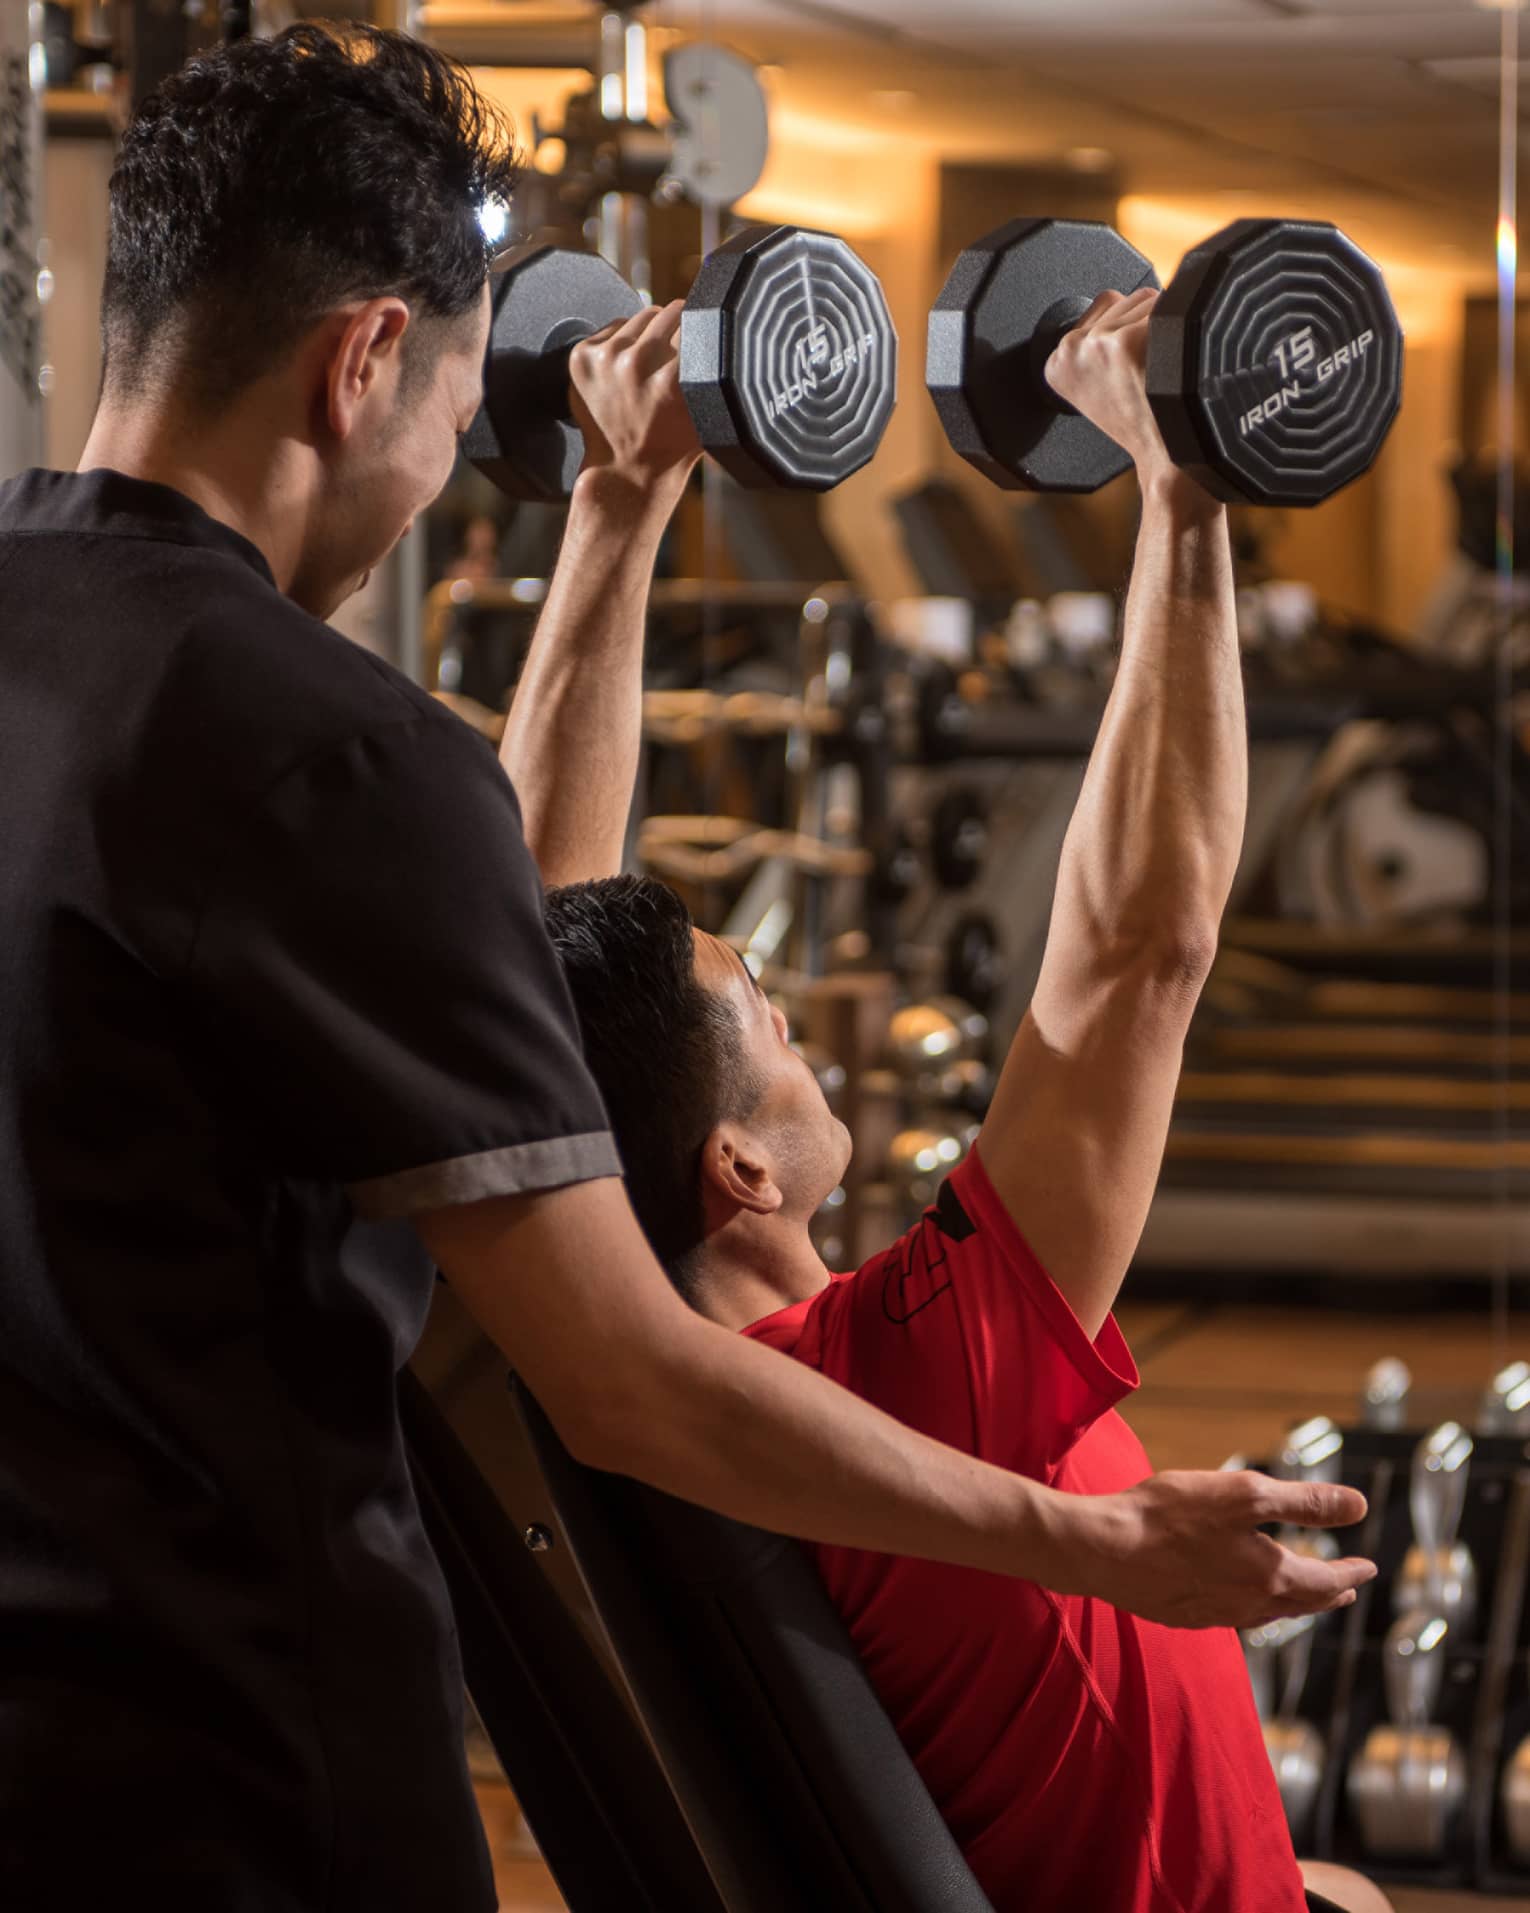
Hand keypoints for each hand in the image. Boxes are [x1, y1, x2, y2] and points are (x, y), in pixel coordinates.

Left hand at [568, 301, 702, 495]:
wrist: (626, 471)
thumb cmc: (672, 448)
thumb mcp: (706, 414)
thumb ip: (712, 374)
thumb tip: (720, 329)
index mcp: (669, 382)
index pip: (695, 323)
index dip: (703, 328)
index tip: (704, 335)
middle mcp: (634, 365)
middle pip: (669, 313)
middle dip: (679, 327)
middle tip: (680, 350)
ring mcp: (605, 360)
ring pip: (643, 317)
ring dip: (652, 332)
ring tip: (655, 362)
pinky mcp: (583, 356)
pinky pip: (616, 326)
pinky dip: (626, 340)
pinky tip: (631, 366)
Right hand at [1043, 288, 1187, 494]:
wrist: (1166, 454)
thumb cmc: (1142, 423)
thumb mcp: (1099, 385)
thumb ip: (1095, 343)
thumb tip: (1116, 306)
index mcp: (1056, 364)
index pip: (1098, 306)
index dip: (1122, 330)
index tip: (1126, 365)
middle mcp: (1072, 350)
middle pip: (1120, 298)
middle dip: (1140, 324)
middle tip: (1146, 370)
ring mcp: (1100, 344)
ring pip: (1144, 298)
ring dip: (1160, 325)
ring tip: (1159, 367)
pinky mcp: (1131, 340)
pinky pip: (1166, 306)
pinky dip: (1178, 328)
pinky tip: (1172, 362)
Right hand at [1061, 1469, 1374, 1628]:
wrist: (1105, 1550)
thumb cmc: (1172, 1515)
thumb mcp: (1244, 1494)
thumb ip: (1303, 1502)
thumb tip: (1359, 1506)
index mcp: (1270, 1575)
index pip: (1325, 1581)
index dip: (1350, 1572)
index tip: (1369, 1567)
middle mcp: (1248, 1604)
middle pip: (1301, 1603)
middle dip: (1328, 1593)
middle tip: (1347, 1588)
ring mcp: (1214, 1613)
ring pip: (1268, 1614)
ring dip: (1294, 1604)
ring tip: (1303, 1596)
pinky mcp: (1183, 1613)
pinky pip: (1234, 1616)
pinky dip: (1255, 1608)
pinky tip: (1242, 1601)